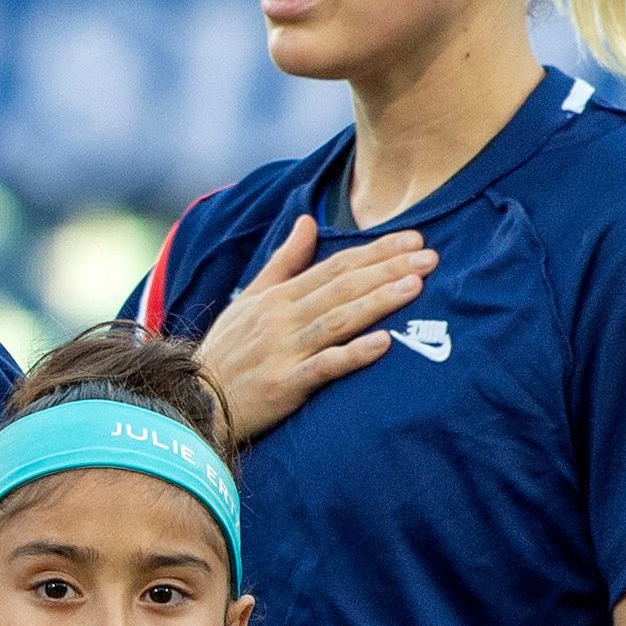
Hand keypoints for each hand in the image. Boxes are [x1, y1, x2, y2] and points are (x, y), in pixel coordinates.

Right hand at [191, 217, 432, 445]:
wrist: (195, 404)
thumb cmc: (227, 353)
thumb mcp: (249, 300)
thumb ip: (283, 261)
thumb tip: (308, 220)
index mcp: (277, 297)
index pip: (334, 266)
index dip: (375, 252)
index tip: (413, 238)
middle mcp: (281, 319)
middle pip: (342, 288)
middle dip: (388, 269)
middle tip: (430, 256)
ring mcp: (283, 351)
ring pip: (338, 320)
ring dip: (378, 302)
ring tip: (415, 286)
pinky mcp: (284, 385)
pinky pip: (324, 367)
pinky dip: (353, 354)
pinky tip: (384, 343)